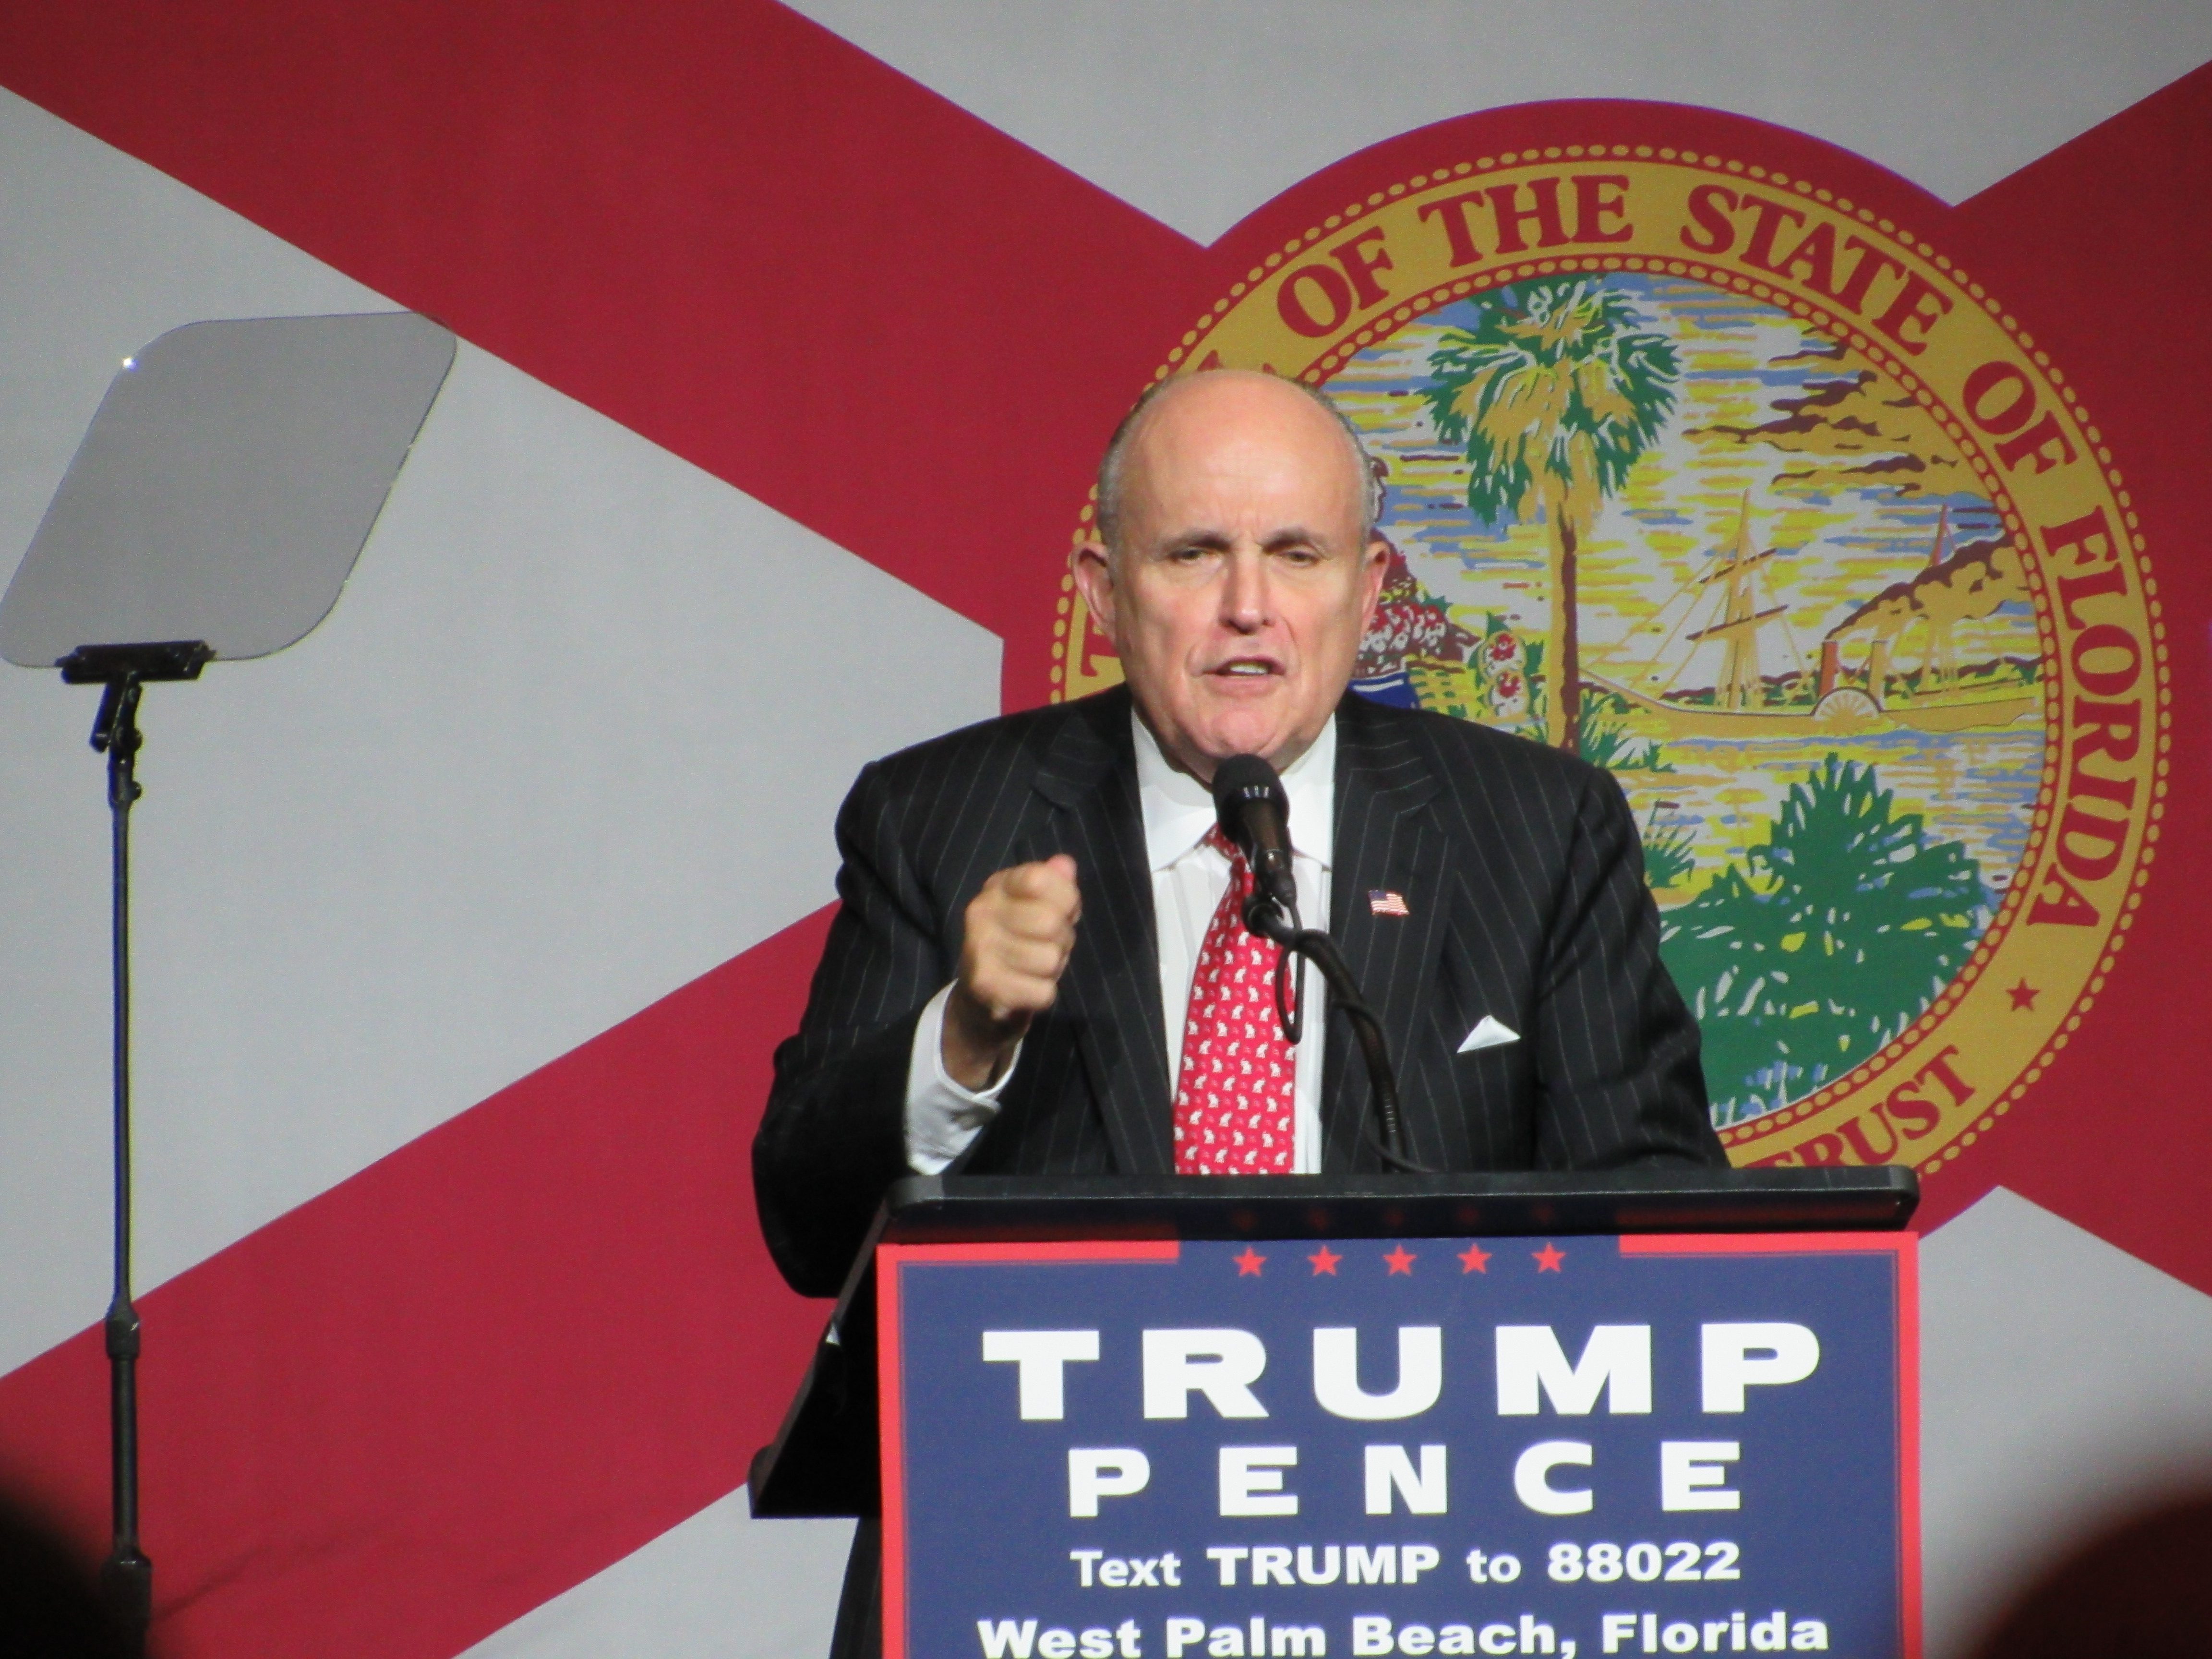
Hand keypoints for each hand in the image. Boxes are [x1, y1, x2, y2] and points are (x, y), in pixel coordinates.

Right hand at [943, 854, 1080, 1089]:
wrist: (980, 1001)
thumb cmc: (1019, 946)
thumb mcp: (1038, 909)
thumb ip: (1054, 886)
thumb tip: (1065, 865)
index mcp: (996, 887)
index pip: (1040, 878)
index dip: (1065, 899)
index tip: (1059, 912)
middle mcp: (980, 912)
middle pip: (1050, 921)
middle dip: (1062, 940)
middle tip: (1048, 946)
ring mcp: (979, 949)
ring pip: (1050, 958)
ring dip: (1053, 969)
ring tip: (1035, 968)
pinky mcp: (985, 986)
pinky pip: (1044, 991)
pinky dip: (1044, 994)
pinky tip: (1026, 989)